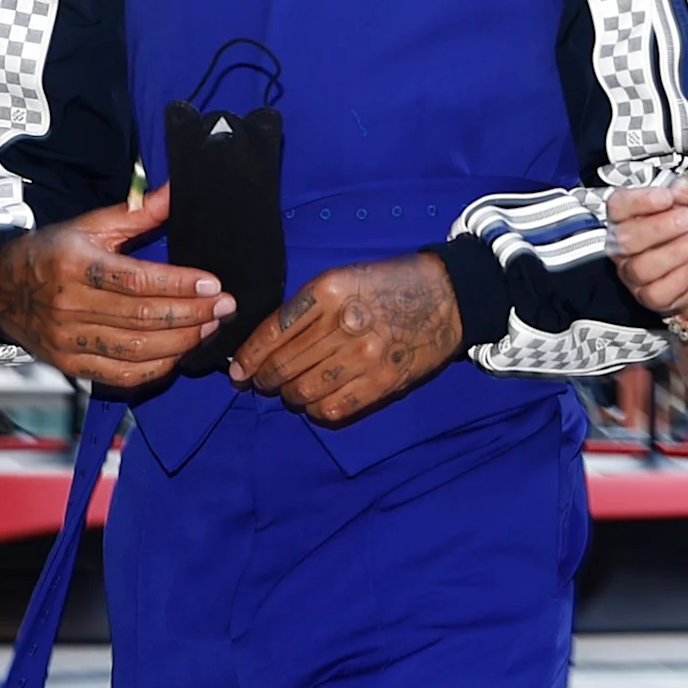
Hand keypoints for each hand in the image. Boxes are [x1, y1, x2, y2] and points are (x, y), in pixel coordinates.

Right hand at [0, 184, 235, 390]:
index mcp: (75, 266)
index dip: (180, 285)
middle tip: (224, 307)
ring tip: (209, 328)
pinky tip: (179, 354)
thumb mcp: (88, 226)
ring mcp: (70, 341)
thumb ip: (135, 213)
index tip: (213, 284)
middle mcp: (71, 306)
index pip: (138, 281)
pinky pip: (121, 376)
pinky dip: (155, 369)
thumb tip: (175, 193)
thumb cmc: (50, 254)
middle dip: (192, 314)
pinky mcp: (72, 366)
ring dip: (181, 342)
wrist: (0, 290)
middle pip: (142, 317)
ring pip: (137, 350)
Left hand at [227, 253, 461, 425]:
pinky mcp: (383, 382)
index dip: (249, 358)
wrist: (448, 296)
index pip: (272, 334)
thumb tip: (267, 343)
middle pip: (283, 366)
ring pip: (304, 391)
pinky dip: (316, 410)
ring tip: (290, 392)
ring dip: (290, 396)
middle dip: (265, 380)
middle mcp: (344, 324)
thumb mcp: (342, 277)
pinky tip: (315, 402)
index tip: (239, 372)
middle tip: (261, 383)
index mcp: (329, 291)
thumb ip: (306, 308)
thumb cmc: (389, 284)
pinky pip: (333, 409)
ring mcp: (365, 356)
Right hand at [606, 182, 687, 321]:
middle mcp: (623, 247)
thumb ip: (687, 191)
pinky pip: (656, 292)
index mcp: (626, 218)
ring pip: (642, 267)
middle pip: (627, 238)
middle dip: (662, 226)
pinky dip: (681, 277)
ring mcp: (632, 274)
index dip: (641, 200)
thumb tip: (682, 188)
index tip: (667, 196)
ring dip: (677, 251)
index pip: (618, 206)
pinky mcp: (647, 297)